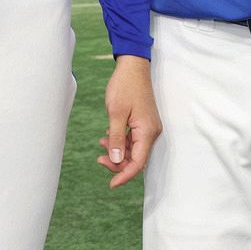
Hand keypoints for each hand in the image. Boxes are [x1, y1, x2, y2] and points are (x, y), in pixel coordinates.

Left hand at [96, 55, 161, 188]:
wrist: (133, 65)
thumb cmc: (125, 86)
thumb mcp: (116, 113)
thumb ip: (116, 139)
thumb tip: (116, 160)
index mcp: (147, 131)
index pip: (138, 162)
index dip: (124, 175)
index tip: (111, 184)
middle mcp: (151, 131)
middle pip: (136, 158)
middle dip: (118, 162)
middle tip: (99, 159)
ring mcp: (149, 126)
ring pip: (134, 149)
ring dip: (118, 151)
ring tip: (100, 144)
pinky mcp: (144, 122)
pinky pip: (133, 139)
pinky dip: (121, 141)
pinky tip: (108, 136)